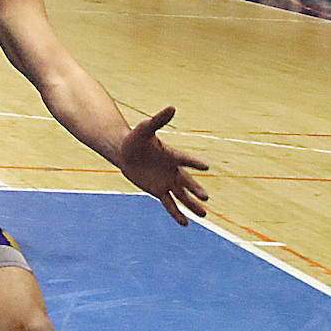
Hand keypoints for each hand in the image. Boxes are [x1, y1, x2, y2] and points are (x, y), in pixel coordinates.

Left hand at [118, 106, 209, 225]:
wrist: (125, 152)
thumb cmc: (136, 138)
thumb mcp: (145, 128)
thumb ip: (158, 120)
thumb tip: (172, 107)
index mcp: (172, 156)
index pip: (185, 160)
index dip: (194, 163)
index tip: (205, 166)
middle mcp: (173, 171)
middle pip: (187, 182)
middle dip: (195, 190)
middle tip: (205, 197)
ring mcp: (167, 183)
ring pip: (182, 197)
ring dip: (192, 206)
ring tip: (204, 215)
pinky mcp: (158, 191)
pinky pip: (169, 204)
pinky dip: (176, 214)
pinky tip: (185, 224)